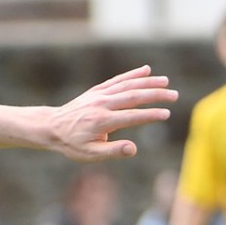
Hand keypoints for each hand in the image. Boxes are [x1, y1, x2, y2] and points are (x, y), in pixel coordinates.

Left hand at [45, 66, 176, 159]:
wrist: (51, 127)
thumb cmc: (72, 144)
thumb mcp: (90, 154)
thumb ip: (112, 151)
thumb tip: (133, 149)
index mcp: (102, 121)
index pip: (132, 117)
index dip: (150, 115)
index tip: (166, 114)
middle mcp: (102, 104)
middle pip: (134, 96)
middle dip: (156, 95)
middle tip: (174, 95)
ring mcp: (100, 95)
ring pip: (128, 85)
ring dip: (148, 82)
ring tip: (166, 82)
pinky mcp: (97, 90)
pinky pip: (118, 80)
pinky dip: (132, 74)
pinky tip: (146, 70)